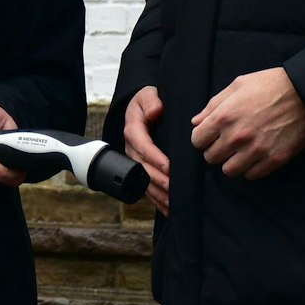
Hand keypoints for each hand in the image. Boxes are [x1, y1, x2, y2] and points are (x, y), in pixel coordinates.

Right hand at [120, 85, 170, 214]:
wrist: (140, 109)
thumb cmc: (148, 101)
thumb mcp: (147, 94)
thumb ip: (151, 101)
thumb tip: (155, 111)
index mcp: (133, 129)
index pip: (142, 144)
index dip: (154, 157)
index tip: (168, 166)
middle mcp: (131, 148)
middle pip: (142, 167)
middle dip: (158, 179)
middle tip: (173, 188)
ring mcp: (134, 161)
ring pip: (143, 181)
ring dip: (157, 193)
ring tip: (172, 202)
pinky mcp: (140, 170)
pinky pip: (146, 187)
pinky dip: (157, 200)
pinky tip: (169, 209)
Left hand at [191, 67, 304, 179]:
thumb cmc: (269, 85)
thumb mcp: (238, 86)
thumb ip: (213, 105)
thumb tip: (196, 122)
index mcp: (224, 117)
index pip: (197, 140)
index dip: (202, 137)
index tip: (211, 135)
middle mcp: (236, 137)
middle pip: (211, 158)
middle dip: (216, 149)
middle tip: (227, 142)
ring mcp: (255, 151)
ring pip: (229, 171)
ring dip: (232, 162)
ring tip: (240, 151)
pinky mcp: (273, 160)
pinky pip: (252, 175)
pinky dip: (250, 168)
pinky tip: (255, 156)